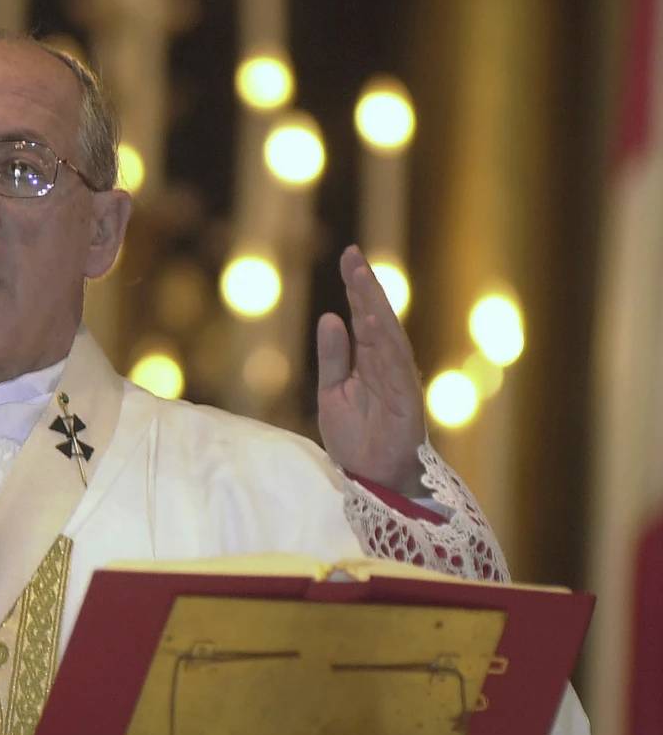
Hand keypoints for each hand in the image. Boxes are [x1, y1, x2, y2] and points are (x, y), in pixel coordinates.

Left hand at [315, 246, 426, 495]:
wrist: (369, 479)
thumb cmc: (355, 437)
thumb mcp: (332, 392)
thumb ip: (333, 357)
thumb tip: (330, 317)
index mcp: (370, 361)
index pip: (364, 317)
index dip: (358, 287)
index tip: (349, 255)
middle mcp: (387, 366)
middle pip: (378, 320)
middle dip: (366, 287)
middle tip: (353, 256)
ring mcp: (398, 383)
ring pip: (388, 338)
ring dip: (375, 309)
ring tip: (361, 280)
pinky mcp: (405, 403)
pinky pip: (396, 369)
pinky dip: (387, 345)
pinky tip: (375, 323)